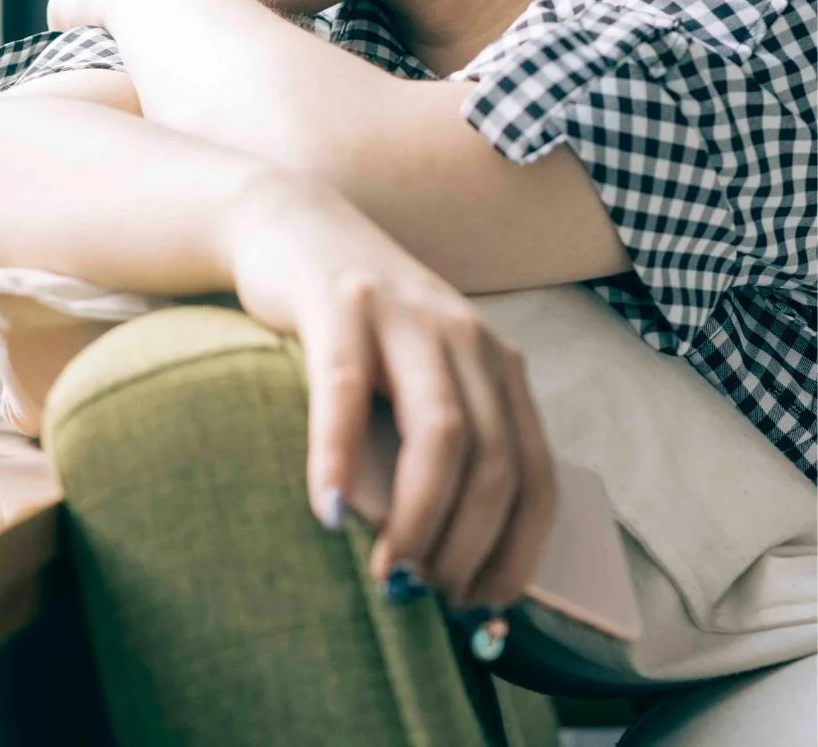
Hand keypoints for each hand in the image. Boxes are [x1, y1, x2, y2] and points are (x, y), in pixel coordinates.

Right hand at [222, 174, 556, 610]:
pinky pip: (347, 389)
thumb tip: (447, 568)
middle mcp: (467, 337)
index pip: (538, 475)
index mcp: (497, 365)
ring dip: (421, 517)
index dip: (518, 551)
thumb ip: (440, 446)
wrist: (295, 224)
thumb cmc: (355, 328)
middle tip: (428, 601)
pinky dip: (340, 457)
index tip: (485, 610)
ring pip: (442, 432)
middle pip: (496, 462)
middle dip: (470, 546)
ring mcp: (406, 316)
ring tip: (390, 575)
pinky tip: (327, 511)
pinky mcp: (342, 304)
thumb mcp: (415, 378)